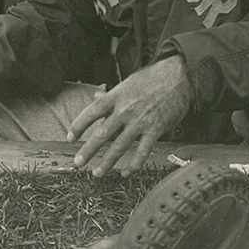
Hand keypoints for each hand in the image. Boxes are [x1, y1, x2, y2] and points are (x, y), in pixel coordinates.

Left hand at [67, 57, 193, 176]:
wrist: (178, 76)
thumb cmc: (152, 78)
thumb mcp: (128, 82)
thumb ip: (112, 94)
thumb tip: (96, 97)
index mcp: (117, 96)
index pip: (92, 112)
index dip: (79, 125)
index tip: (70, 138)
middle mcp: (126, 110)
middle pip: (102, 133)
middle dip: (88, 150)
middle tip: (78, 163)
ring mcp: (140, 121)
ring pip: (119, 146)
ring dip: (107, 162)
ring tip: (96, 173)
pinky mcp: (155, 129)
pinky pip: (142, 151)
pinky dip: (133, 164)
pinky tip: (126, 173)